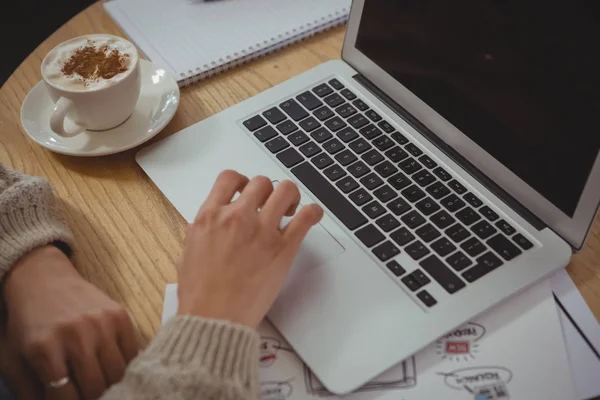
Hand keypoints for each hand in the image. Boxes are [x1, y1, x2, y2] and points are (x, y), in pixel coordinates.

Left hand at [3, 245, 138, 399]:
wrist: (45, 281)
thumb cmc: (29, 323)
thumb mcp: (14, 359)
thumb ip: (29, 391)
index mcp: (44, 348)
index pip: (66, 396)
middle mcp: (76, 335)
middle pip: (96, 387)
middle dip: (92, 397)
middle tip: (86, 394)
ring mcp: (102, 324)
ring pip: (118, 373)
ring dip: (110, 384)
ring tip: (99, 382)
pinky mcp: (120, 315)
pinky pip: (133, 353)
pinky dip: (125, 366)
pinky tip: (111, 367)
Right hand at [177, 170, 322, 328]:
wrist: (214, 319)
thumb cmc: (199, 295)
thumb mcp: (187, 254)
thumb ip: (201, 232)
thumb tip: (209, 225)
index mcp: (209, 217)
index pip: (229, 178)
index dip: (242, 181)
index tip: (247, 190)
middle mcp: (236, 217)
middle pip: (261, 182)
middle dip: (267, 191)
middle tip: (271, 204)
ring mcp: (261, 231)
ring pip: (285, 190)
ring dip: (291, 196)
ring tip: (291, 209)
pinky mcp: (283, 249)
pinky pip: (306, 217)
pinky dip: (313, 212)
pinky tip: (312, 215)